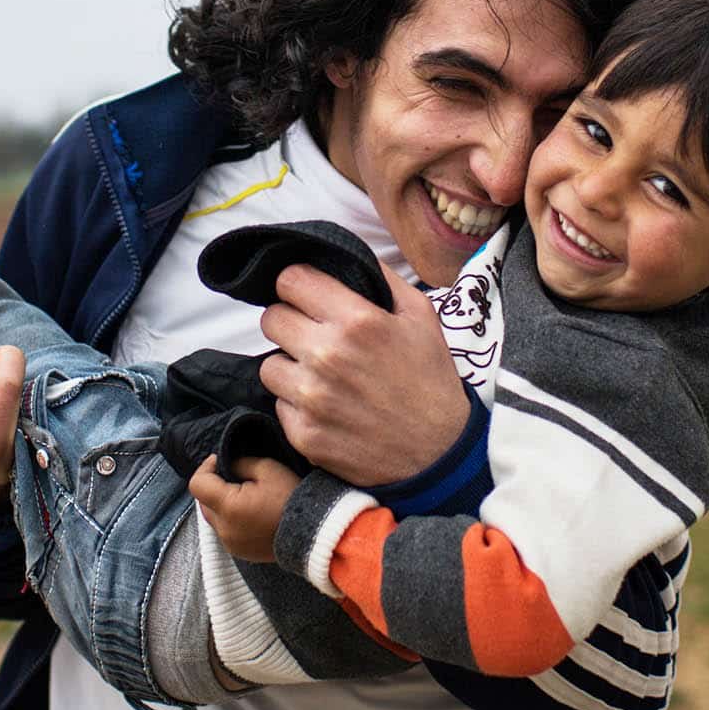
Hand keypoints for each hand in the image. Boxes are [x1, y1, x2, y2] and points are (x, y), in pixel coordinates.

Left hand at [190, 455, 299, 562]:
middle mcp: (224, 529)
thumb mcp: (268, 469)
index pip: (197, 484)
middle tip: (235, 477)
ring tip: (244, 496)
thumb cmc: (292, 497)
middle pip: (203, 502)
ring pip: (213, 518)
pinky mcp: (239, 553)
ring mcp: (230, 544)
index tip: (221, 461)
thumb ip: (240, 463)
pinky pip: (225, 532)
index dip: (206, 468)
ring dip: (221, 505)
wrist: (314, 533)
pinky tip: (250, 514)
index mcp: (228, 507)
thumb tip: (227, 465)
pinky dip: (230, 520)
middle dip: (213, 486)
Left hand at [257, 262, 468, 485]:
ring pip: (269, 364)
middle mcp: (328, 356)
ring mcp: (311, 398)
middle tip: (312, 336)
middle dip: (290, 322)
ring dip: (290, 367)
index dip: (297, 286)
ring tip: (319, 376)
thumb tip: (347, 256)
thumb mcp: (421, 317)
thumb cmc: (431, 381)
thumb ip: (382, 279)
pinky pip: (279, 404)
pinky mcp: (303, 433)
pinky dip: (296, 404)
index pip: (290, 281)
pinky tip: (325, 407)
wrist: (439, 454)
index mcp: (357, 322)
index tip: (307, 297)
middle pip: (271, 319)